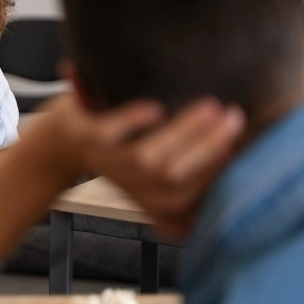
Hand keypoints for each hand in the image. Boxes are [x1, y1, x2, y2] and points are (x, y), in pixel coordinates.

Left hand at [32, 94, 244, 238]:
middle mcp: (129, 185)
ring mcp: (106, 162)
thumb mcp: (153, 170)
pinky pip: (110, 134)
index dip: (219, 172)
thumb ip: (190, 172)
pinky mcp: (85, 139)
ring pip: (148, 158)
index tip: (243, 143)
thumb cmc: (119, 150)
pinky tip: (156, 107)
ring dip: (182, 131)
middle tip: (233, 116)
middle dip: (209, 146)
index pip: (192, 195)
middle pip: (175, 177)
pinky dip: (132, 120)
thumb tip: (244, 153)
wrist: (58, 144)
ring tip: (208, 106)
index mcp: (151, 197)